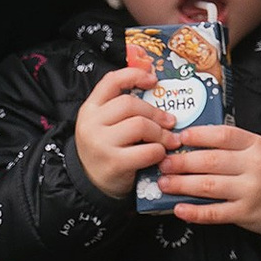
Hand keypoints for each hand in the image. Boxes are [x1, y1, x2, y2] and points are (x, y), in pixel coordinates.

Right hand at [74, 65, 171, 200]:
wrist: (90, 184)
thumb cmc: (105, 150)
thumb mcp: (105, 125)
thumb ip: (122, 110)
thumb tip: (157, 92)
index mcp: (90, 109)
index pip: (111, 81)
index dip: (134, 75)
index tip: (153, 80)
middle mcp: (91, 123)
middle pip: (130, 104)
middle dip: (156, 112)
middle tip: (170, 122)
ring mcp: (101, 143)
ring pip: (140, 125)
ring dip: (161, 133)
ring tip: (169, 140)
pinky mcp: (114, 163)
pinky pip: (147, 151)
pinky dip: (159, 152)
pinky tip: (159, 155)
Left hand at [156, 121, 260, 238]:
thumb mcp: (258, 151)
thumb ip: (231, 145)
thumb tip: (189, 143)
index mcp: (256, 145)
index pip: (223, 135)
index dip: (197, 135)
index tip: (178, 138)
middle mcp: (254, 166)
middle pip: (211, 161)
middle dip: (182, 162)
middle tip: (163, 163)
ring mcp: (250, 191)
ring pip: (209, 185)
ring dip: (182, 184)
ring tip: (164, 183)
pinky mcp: (245, 213)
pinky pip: (215, 213)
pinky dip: (195, 212)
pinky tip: (179, 209)